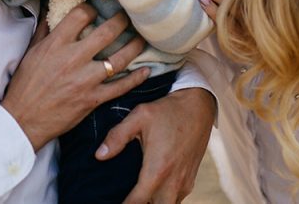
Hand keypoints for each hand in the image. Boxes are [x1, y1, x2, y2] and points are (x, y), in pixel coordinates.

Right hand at [0, 4, 149, 150]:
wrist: (23, 120)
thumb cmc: (25, 85)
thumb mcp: (31, 52)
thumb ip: (44, 30)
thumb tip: (50, 9)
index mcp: (56, 44)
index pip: (81, 15)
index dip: (92, 9)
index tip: (97, 10)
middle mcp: (73, 59)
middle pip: (107, 32)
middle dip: (122, 21)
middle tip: (130, 15)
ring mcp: (85, 80)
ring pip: (119, 59)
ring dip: (135, 46)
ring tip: (143, 38)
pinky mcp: (93, 99)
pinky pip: (120, 87)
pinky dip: (136, 78)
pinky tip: (146, 70)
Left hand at [97, 87, 215, 203]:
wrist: (199, 105)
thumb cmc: (167, 110)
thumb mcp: (139, 115)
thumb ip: (117, 136)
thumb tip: (99, 155)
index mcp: (158, 169)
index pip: (137, 202)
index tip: (111, 201)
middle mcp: (173, 180)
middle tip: (129, 198)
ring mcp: (185, 181)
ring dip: (154, 202)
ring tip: (140, 195)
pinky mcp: (191, 178)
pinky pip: (177, 199)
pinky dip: (165, 199)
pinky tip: (154, 191)